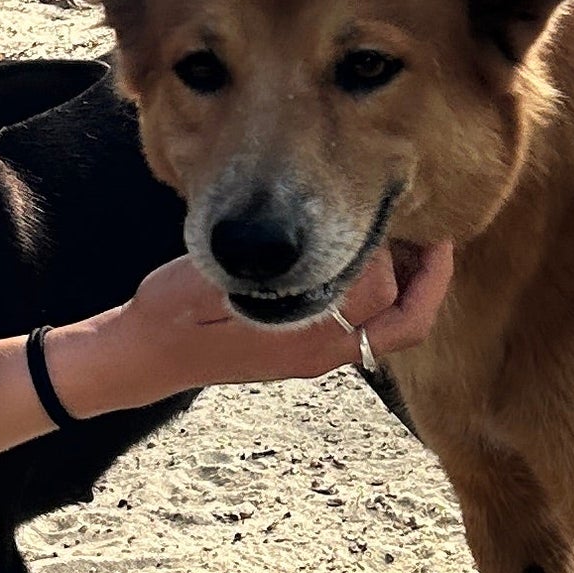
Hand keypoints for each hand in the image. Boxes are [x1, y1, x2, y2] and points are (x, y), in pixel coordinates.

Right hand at [59, 239, 454, 412]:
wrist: (144, 357)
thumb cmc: (170, 312)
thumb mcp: (210, 279)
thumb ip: (265, 267)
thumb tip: (316, 244)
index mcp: (302, 338)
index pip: (377, 294)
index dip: (391, 254)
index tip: (388, 214)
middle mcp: (318, 354)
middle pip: (399, 319)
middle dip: (421, 275)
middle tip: (429, 231)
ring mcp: (314, 358)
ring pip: (389, 332)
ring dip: (410, 291)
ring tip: (413, 245)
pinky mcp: (304, 354)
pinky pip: (367, 333)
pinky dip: (383, 301)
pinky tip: (366, 260)